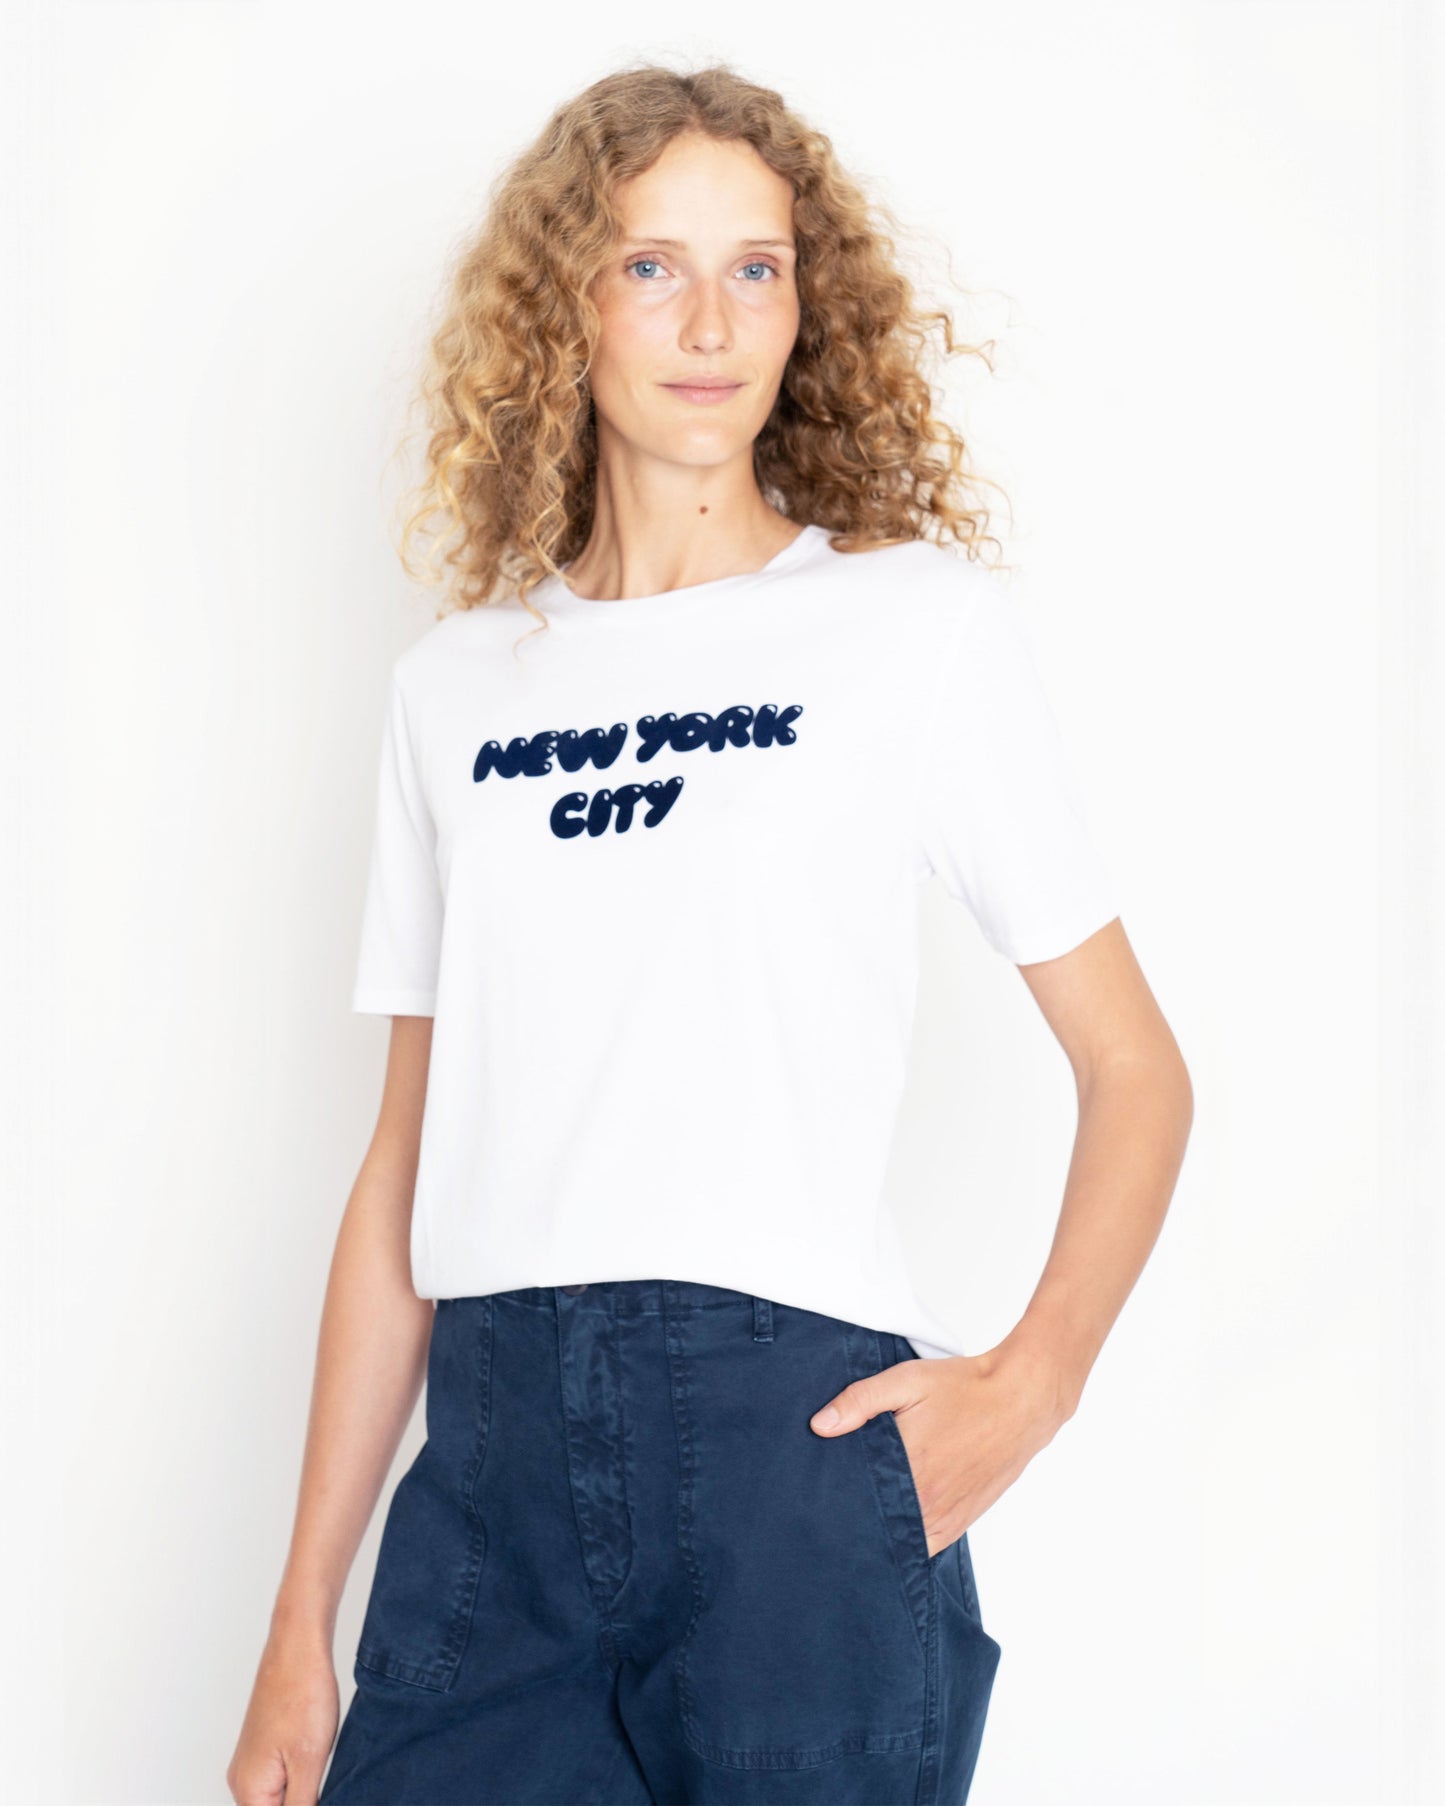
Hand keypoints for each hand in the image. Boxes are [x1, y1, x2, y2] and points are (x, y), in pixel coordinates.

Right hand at [226, 1625, 338, 1805]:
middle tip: (321, 1780)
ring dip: (301, 1794)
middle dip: (302, 1802)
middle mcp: (242, 1780)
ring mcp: (252, 1762)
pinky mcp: (264, 1747)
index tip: (315, 1790)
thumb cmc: (302, 1695)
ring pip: (277, 1798)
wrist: (297, 1646)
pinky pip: (279, 1778)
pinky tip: (318, 1762)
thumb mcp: (309, 1763)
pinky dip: (299, 1779)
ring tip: (319, 1767)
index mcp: (249, 1790)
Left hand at [808, 1342, 1071, 1557]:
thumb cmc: (965, 1388)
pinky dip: (909, 1540)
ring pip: (901, 1542)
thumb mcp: (907, 1380)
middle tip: (831, 1509)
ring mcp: (947, 1517)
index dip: (835, 1501)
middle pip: (876, 1526)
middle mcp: (927, 1502)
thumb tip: (820, 1425)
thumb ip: (860, 1402)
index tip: (818, 1498)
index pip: (858, 1502)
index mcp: (910, 1468)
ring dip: (882, 1533)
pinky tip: (893, 1525)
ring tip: (859, 1518)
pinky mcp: (961, 1521)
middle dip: (854, 1519)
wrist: (1021, 1400)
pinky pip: (927, 1546)